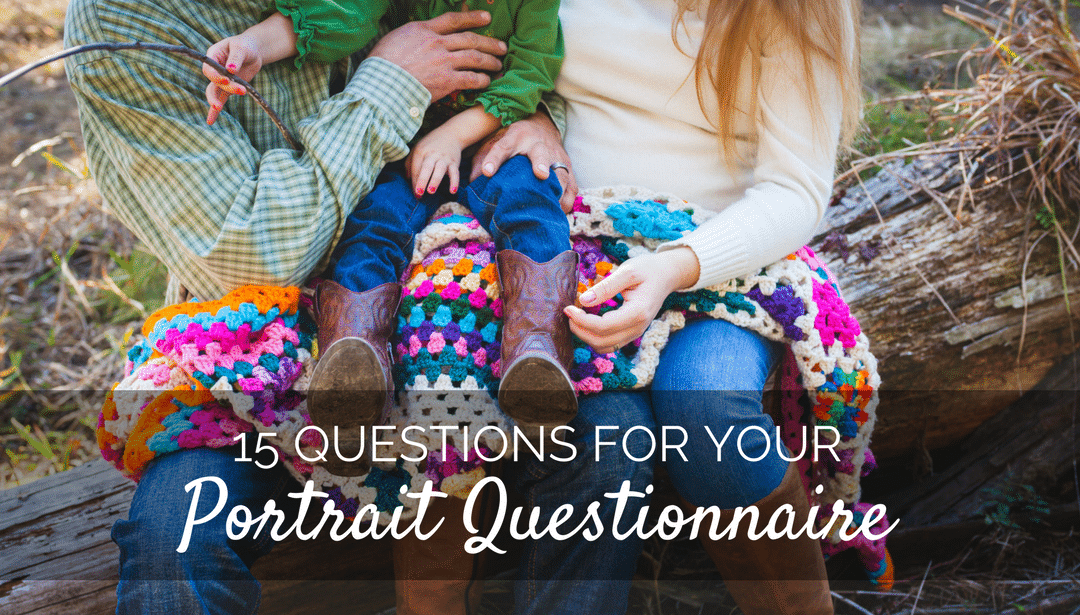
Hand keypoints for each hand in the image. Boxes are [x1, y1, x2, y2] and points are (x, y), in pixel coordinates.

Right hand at [202, 34, 261, 124]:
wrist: (252, 51)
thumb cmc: (245, 45)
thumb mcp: (241, 48)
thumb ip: (235, 58)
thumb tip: (230, 70)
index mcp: (212, 56)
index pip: (209, 69)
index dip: (215, 76)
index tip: (226, 79)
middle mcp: (214, 69)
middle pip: (212, 83)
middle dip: (219, 91)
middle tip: (232, 95)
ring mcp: (220, 79)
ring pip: (216, 92)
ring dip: (220, 100)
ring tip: (223, 104)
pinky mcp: (228, 88)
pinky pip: (221, 99)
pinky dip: (215, 110)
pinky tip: (210, 120)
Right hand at [370, 11, 506, 101]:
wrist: (381, 83)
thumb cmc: (382, 64)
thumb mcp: (395, 39)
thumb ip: (413, 37)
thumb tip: (420, 39)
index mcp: (423, 30)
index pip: (453, 20)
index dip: (472, 17)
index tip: (487, 18)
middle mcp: (437, 43)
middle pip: (470, 39)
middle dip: (489, 42)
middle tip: (502, 46)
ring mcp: (443, 61)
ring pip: (475, 57)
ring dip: (490, 61)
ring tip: (499, 64)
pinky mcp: (447, 81)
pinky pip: (471, 78)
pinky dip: (481, 79)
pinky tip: (487, 81)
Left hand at [406, 127, 463, 195]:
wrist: (451, 133)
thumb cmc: (431, 144)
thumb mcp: (418, 148)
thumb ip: (410, 162)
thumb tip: (408, 178)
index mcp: (421, 151)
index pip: (416, 168)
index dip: (414, 182)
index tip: (415, 193)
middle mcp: (432, 154)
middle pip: (426, 168)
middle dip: (422, 180)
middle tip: (419, 193)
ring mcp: (444, 158)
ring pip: (439, 169)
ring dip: (435, 180)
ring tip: (431, 191)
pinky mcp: (454, 162)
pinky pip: (455, 173)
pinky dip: (455, 182)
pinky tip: (453, 191)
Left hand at [470, 112, 578, 211]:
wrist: (541, 127)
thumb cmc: (514, 140)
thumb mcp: (495, 141)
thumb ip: (483, 158)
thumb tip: (472, 182)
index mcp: (516, 136)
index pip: (502, 147)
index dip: (494, 159)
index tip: (487, 171)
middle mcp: (538, 144)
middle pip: (540, 153)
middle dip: (542, 163)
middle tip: (541, 174)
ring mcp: (556, 156)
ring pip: (560, 173)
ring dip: (556, 189)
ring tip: (548, 208)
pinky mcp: (568, 169)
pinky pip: (571, 187)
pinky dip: (566, 200)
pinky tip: (557, 212)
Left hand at [564, 248, 699, 352]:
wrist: (667, 276)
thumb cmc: (648, 269)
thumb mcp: (627, 271)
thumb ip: (605, 287)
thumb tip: (583, 300)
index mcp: (637, 312)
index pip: (603, 327)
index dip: (581, 321)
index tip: (567, 307)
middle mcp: (638, 328)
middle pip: (601, 342)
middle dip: (579, 330)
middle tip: (568, 312)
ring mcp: (635, 333)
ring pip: (604, 347)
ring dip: (585, 336)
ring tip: (576, 317)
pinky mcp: (631, 333)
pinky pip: (609, 344)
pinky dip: (594, 337)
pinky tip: (586, 321)